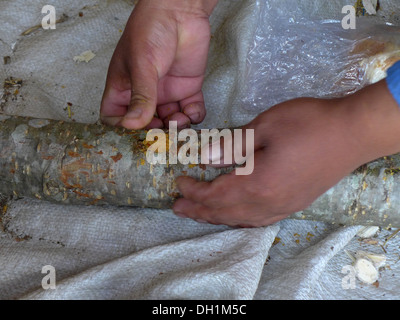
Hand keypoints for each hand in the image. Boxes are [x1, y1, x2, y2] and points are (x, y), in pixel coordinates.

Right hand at [100, 0, 217, 128]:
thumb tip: (132, 125)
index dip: (122, 127)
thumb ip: (140, 96)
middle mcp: (144, 93)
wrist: (181, 11)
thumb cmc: (151, 30)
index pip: (114, 116)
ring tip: (182, 120)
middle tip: (165, 134)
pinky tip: (193, 111)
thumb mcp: (142, 65)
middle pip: (145, 124)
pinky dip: (194, 116)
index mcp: (124, 87)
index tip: (136, 131)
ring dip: (177, 126)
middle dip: (155, 131)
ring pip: (170, 121)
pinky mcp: (187, 89)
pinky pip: (191, 111)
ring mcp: (166, 92)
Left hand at [172, 81, 399, 226]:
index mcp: (257, 184)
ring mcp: (283, 207)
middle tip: (177, 208)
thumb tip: (204, 157)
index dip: (193, 191)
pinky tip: (235, 215)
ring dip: (217, 217)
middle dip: (198, 211)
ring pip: (241, 220)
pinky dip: (239, 219)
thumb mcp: (265, 127)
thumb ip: (232, 145)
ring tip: (199, 214)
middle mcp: (268, 204)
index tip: (178, 182)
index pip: (214, 195)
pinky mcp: (294, 204)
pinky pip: (259, 220)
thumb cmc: (308, 125)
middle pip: (225, 213)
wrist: (353, 133)